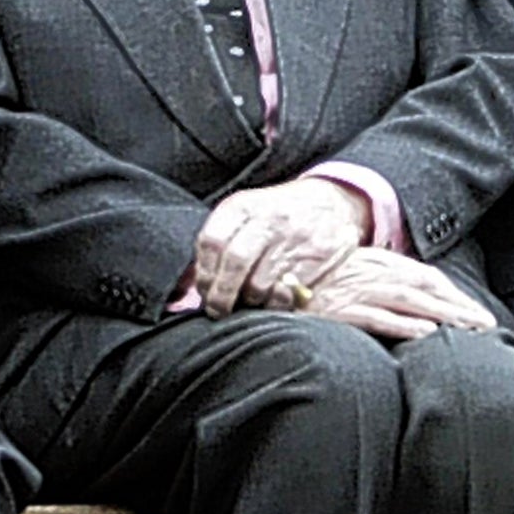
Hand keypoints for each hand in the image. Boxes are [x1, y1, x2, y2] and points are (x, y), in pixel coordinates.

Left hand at [195, 178, 370, 315]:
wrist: (330, 202)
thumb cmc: (273, 217)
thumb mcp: (244, 216)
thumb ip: (217, 244)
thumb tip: (184, 288)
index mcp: (242, 206)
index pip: (212, 241)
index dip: (204, 274)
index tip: (204, 292)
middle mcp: (266, 219)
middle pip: (235, 261)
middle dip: (222, 294)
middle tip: (218, 311)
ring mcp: (292, 238)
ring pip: (261, 282)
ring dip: (250, 301)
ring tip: (248, 304)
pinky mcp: (315, 258)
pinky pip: (287, 292)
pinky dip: (275, 304)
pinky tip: (272, 301)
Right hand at [297, 246, 496, 342]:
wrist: (273, 279)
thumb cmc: (314, 280)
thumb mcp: (351, 271)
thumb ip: (380, 279)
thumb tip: (413, 301)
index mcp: (378, 263)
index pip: (425, 277)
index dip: (454, 294)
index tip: (477, 312)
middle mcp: (372, 274)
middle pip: (425, 288)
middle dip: (459, 306)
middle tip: (487, 325)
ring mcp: (358, 292)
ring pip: (410, 302)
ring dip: (443, 314)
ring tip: (469, 330)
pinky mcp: (342, 311)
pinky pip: (378, 317)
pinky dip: (404, 324)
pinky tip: (426, 334)